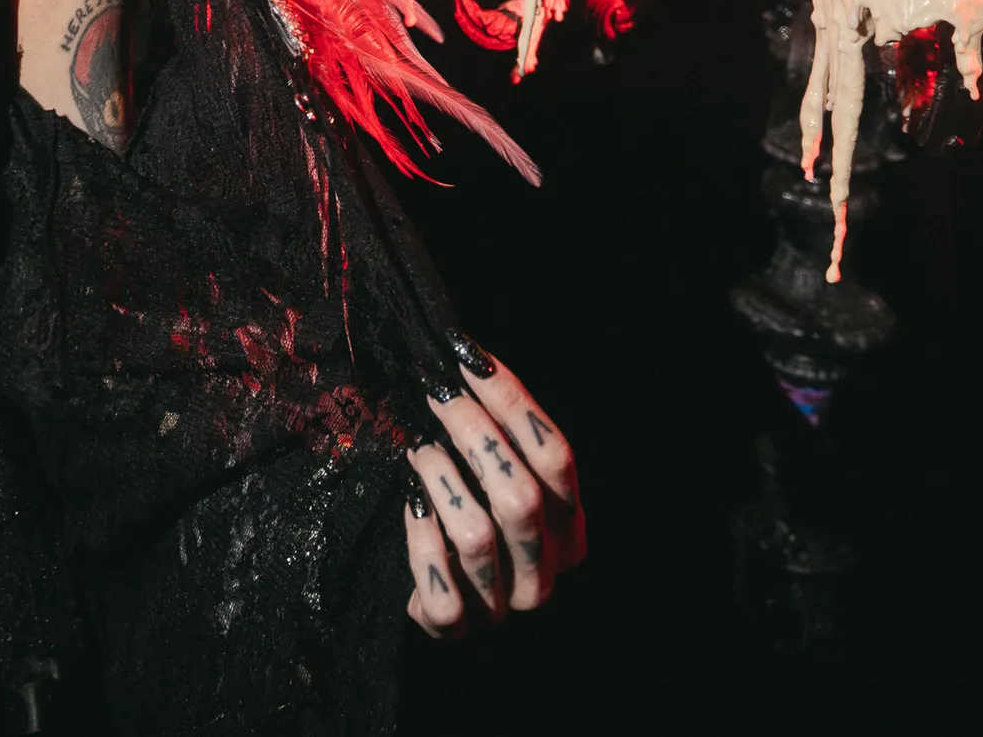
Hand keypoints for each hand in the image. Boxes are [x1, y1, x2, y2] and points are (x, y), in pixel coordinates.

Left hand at [403, 347, 584, 635]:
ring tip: (418, 448)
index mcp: (570, 529)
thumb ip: (498, 429)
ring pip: (479, 536)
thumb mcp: (495, 469)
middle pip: (521, 494)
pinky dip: (422, 541)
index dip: (513, 402)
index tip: (468, 357)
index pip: (558, 457)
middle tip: (434, 390)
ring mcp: (503, 605)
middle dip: (473, 432)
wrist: (436, 587)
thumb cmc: (469, 506)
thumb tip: (466, 354)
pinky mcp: (456, 628)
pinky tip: (412, 504)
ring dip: (442, 480)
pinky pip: (441, 589)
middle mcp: (546, 572)